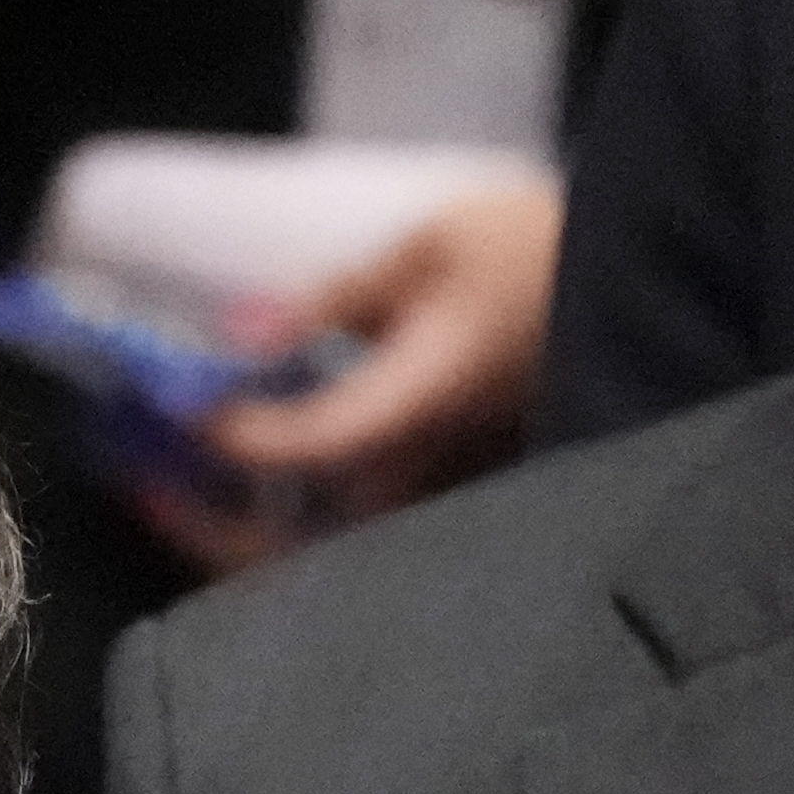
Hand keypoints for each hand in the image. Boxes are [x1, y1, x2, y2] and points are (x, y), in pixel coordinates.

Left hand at [144, 182, 564, 573]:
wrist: (645, 283)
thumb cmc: (549, 250)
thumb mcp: (430, 246)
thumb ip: (333, 299)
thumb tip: (243, 334)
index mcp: (426, 403)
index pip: (309, 447)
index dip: (236, 436)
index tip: (181, 405)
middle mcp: (433, 465)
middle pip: (308, 541)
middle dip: (214, 532)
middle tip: (147, 493)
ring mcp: (446, 486)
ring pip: (331, 548)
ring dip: (249, 531)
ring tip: (179, 492)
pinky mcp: (454, 485)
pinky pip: (359, 526)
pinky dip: (295, 514)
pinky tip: (254, 480)